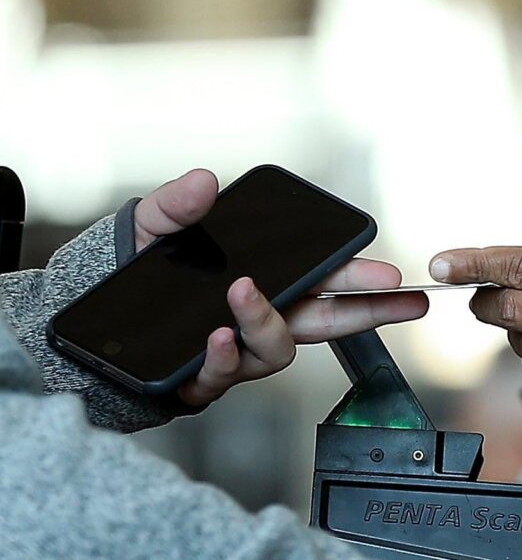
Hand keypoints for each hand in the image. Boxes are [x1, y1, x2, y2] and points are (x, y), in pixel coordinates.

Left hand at [133, 170, 430, 406]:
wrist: (78, 323)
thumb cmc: (126, 271)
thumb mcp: (151, 227)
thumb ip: (177, 205)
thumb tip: (204, 181)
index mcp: (264, 280)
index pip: (325, 281)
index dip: (362, 280)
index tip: (390, 276)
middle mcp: (258, 319)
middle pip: (327, 320)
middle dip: (370, 312)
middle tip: (402, 300)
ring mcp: (233, 352)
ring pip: (275, 350)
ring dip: (265, 322)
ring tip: (241, 296)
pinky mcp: (199, 380)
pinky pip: (223, 377)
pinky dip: (223, 358)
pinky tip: (215, 337)